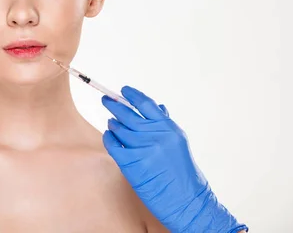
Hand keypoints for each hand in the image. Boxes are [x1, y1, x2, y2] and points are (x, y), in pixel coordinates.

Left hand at [102, 86, 247, 232]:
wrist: (187, 202)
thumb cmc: (184, 174)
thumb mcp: (179, 144)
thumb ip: (166, 125)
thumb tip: (158, 107)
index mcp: (169, 129)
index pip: (146, 104)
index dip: (132, 95)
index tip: (123, 90)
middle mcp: (156, 136)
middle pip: (128, 114)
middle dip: (114, 105)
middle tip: (105, 99)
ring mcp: (142, 149)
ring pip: (119, 128)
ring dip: (112, 123)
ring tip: (111, 122)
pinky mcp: (131, 164)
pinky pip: (113, 145)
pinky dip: (108, 138)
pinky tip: (109, 136)